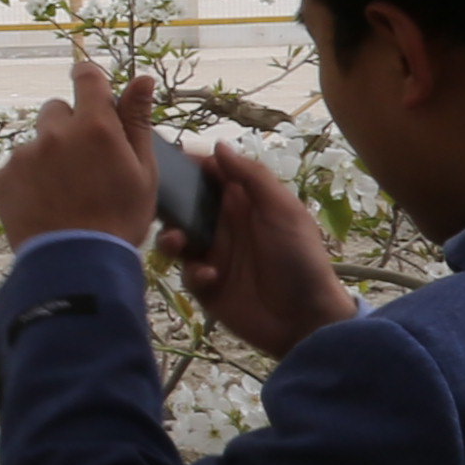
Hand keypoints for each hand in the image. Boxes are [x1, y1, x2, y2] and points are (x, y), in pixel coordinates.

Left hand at [0, 57, 163, 249]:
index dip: (90, 80)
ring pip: (38, 141)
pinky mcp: (3, 176)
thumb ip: (137, 121)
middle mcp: (55, 133)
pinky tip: (46, 204)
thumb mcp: (143, 172)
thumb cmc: (119, 219)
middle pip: (58, 110)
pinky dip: (30, 179)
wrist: (75, 265)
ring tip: (67, 192)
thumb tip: (141, 78)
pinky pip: (18, 166)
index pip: (87, 78)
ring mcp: (24, 155)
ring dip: (50, 156)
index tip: (92, 88)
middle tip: (86, 163)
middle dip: (71, 127)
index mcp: (95, 127)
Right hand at [173, 144, 359, 363]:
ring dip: (171, 238)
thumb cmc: (300, 258)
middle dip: (169, 204)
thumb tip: (218, 145)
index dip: (189, 165)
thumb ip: (252, 176)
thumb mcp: (283, 210)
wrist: (306, 319)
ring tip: (177, 243)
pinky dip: (194, 272)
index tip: (167, 160)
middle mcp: (225, 225)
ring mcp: (214, 255)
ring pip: (177, 238)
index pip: (211, 175)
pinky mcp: (206, 286)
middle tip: (158, 205)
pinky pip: (187, 272)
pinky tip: (211, 277)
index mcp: (245, 203)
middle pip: (185, 205)